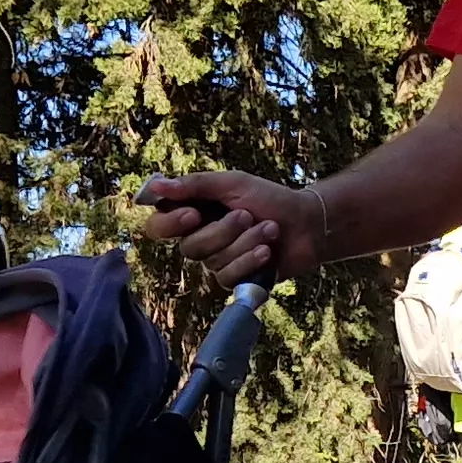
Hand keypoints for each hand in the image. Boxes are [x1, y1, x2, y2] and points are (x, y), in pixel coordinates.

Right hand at [140, 171, 313, 286]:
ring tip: (269, 229)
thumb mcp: (233, 183)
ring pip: (213, 262)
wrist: (307, 222)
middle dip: (224, 231)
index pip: (158, 227)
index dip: (170, 224)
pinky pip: (229, 277)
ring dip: (245, 243)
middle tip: (247, 215)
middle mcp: (200, 240)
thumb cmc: (269, 198)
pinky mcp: (236, 279)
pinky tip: (268, 251)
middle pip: (190, 248)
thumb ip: (195, 185)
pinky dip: (250, 261)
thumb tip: (155, 185)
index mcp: (192, 214)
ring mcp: (217, 262)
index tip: (193, 214)